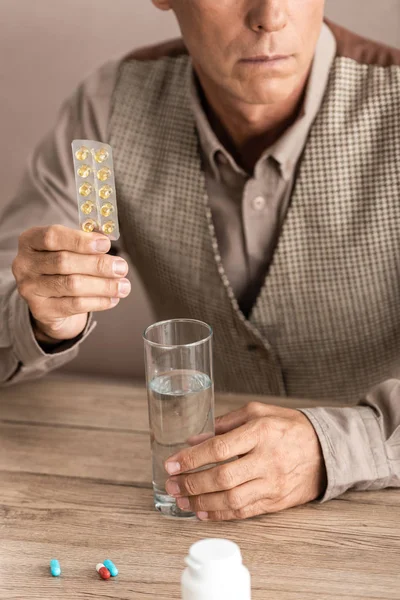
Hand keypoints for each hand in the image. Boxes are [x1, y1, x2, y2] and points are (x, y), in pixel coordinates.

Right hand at [12, 224, 130, 341]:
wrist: (49, 298)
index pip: (52, 236)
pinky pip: (74, 305)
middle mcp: (24, 264)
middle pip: (64, 262)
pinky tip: (113, 298)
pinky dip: (98, 301)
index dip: (80, 240)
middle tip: (121, 268)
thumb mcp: (70, 247)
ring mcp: (30, 289)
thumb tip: (107, 237)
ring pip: (72, 285)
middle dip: (98, 265)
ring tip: (123, 286)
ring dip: (103, 286)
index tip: (106, 244)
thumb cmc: (64, 266)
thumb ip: (86, 240)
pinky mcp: (41, 310)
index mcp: (29, 240)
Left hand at [165, 402, 326, 520]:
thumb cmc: (288, 426)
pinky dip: (220, 514)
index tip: (171, 464)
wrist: (326, 449)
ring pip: (231, 500)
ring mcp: (273, 483)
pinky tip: (203, 511)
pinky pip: (244, 512)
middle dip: (191, 484)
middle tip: (172, 484)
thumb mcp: (258, 412)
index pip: (219, 448)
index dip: (191, 459)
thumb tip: (194, 441)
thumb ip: (225, 423)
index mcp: (261, 431)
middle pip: (222, 477)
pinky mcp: (276, 502)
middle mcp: (267, 459)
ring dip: (201, 503)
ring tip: (182, 500)